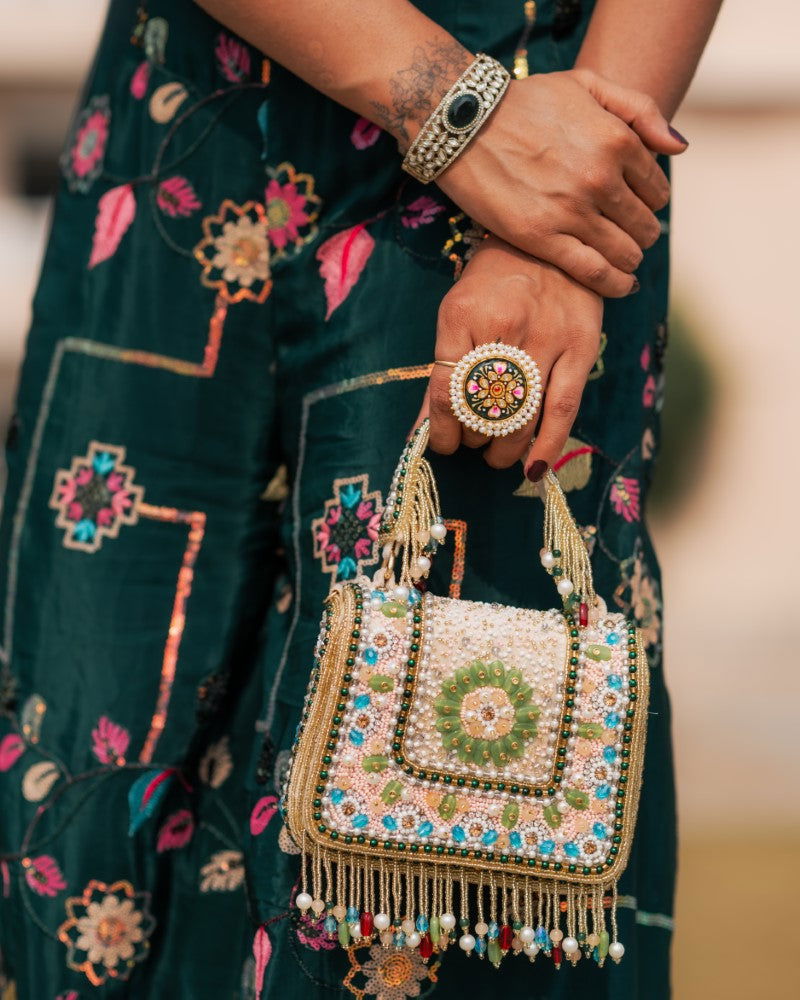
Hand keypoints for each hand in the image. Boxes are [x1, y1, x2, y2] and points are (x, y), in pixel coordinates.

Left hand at [422, 235, 602, 476]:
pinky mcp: (581, 345)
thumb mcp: (457, 313)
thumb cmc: (495, 282)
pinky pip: (564, 408)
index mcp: (463, 315)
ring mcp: (546, 336)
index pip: (445, 389)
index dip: (441, 430)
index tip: (443, 445)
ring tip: (497, 456)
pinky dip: (549, 445)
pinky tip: (535, 468)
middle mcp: (504, 325)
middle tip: (473, 445)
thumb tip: (425, 429)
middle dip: (474, 439)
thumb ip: (443, 370)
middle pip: (482, 407)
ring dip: (505, 448)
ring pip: (522, 414)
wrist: (551, 240)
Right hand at [436, 68, 685, 297]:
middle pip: (645, 226)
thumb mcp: (587, 84)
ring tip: (619, 259)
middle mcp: (600, 178)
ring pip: (625, 253)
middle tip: (626, 235)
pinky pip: (594, 273)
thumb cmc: (524, 102)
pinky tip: (621, 286)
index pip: (657, 190)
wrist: (464, 122)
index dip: (650, 202)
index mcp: (617, 141)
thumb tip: (679, 149)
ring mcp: (571, 212)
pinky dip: (615, 285)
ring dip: (629, 260)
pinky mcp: (542, 238)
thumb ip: (640, 110)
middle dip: (641, 233)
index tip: (635, 207)